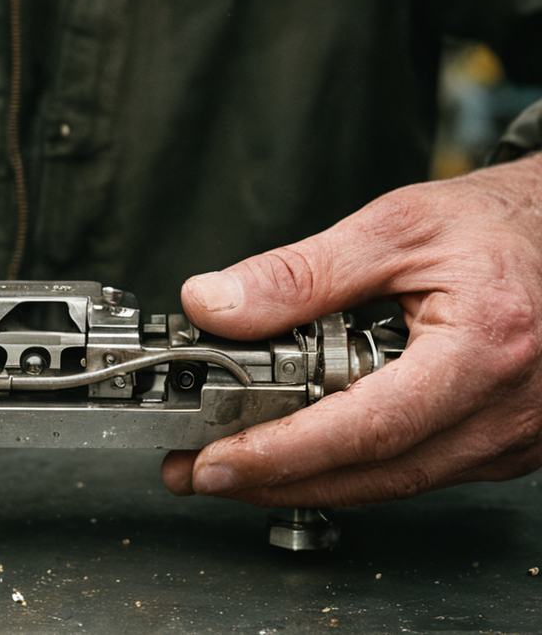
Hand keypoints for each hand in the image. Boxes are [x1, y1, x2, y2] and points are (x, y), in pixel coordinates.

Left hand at [162, 154, 541, 506]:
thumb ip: (301, 273)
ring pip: (390, 482)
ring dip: (303, 482)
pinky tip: (298, 456)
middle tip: (198, 473)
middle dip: (273, 480)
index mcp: (484, 347)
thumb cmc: (505, 226)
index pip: (368, 426)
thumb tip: (216, 304)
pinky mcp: (501, 445)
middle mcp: (504, 409)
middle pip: (372, 473)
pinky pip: (414, 471)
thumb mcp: (397, 226)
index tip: (216, 461)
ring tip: (229, 467)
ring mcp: (509, 437)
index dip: (284, 453)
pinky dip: (349, 469)